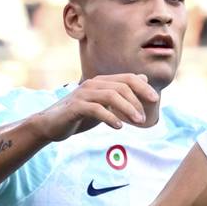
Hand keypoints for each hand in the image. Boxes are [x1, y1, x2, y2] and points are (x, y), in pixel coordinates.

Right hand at [34, 73, 158, 141]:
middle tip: (144, 119)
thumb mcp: (104, 104)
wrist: (51, 125)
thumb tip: (143, 79)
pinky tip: (118, 127)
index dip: (143, 87)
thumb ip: (122, 93)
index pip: (128, 78)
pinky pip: (96, 109)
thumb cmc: (80, 115)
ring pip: (111, 95)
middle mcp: (92, 84)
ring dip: (128, 109)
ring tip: (137, 122)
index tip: (155, 100)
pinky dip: (110, 117)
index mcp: (101, 82)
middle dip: (137, 101)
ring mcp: (83, 95)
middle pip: (122, 86)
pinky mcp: (75, 107)